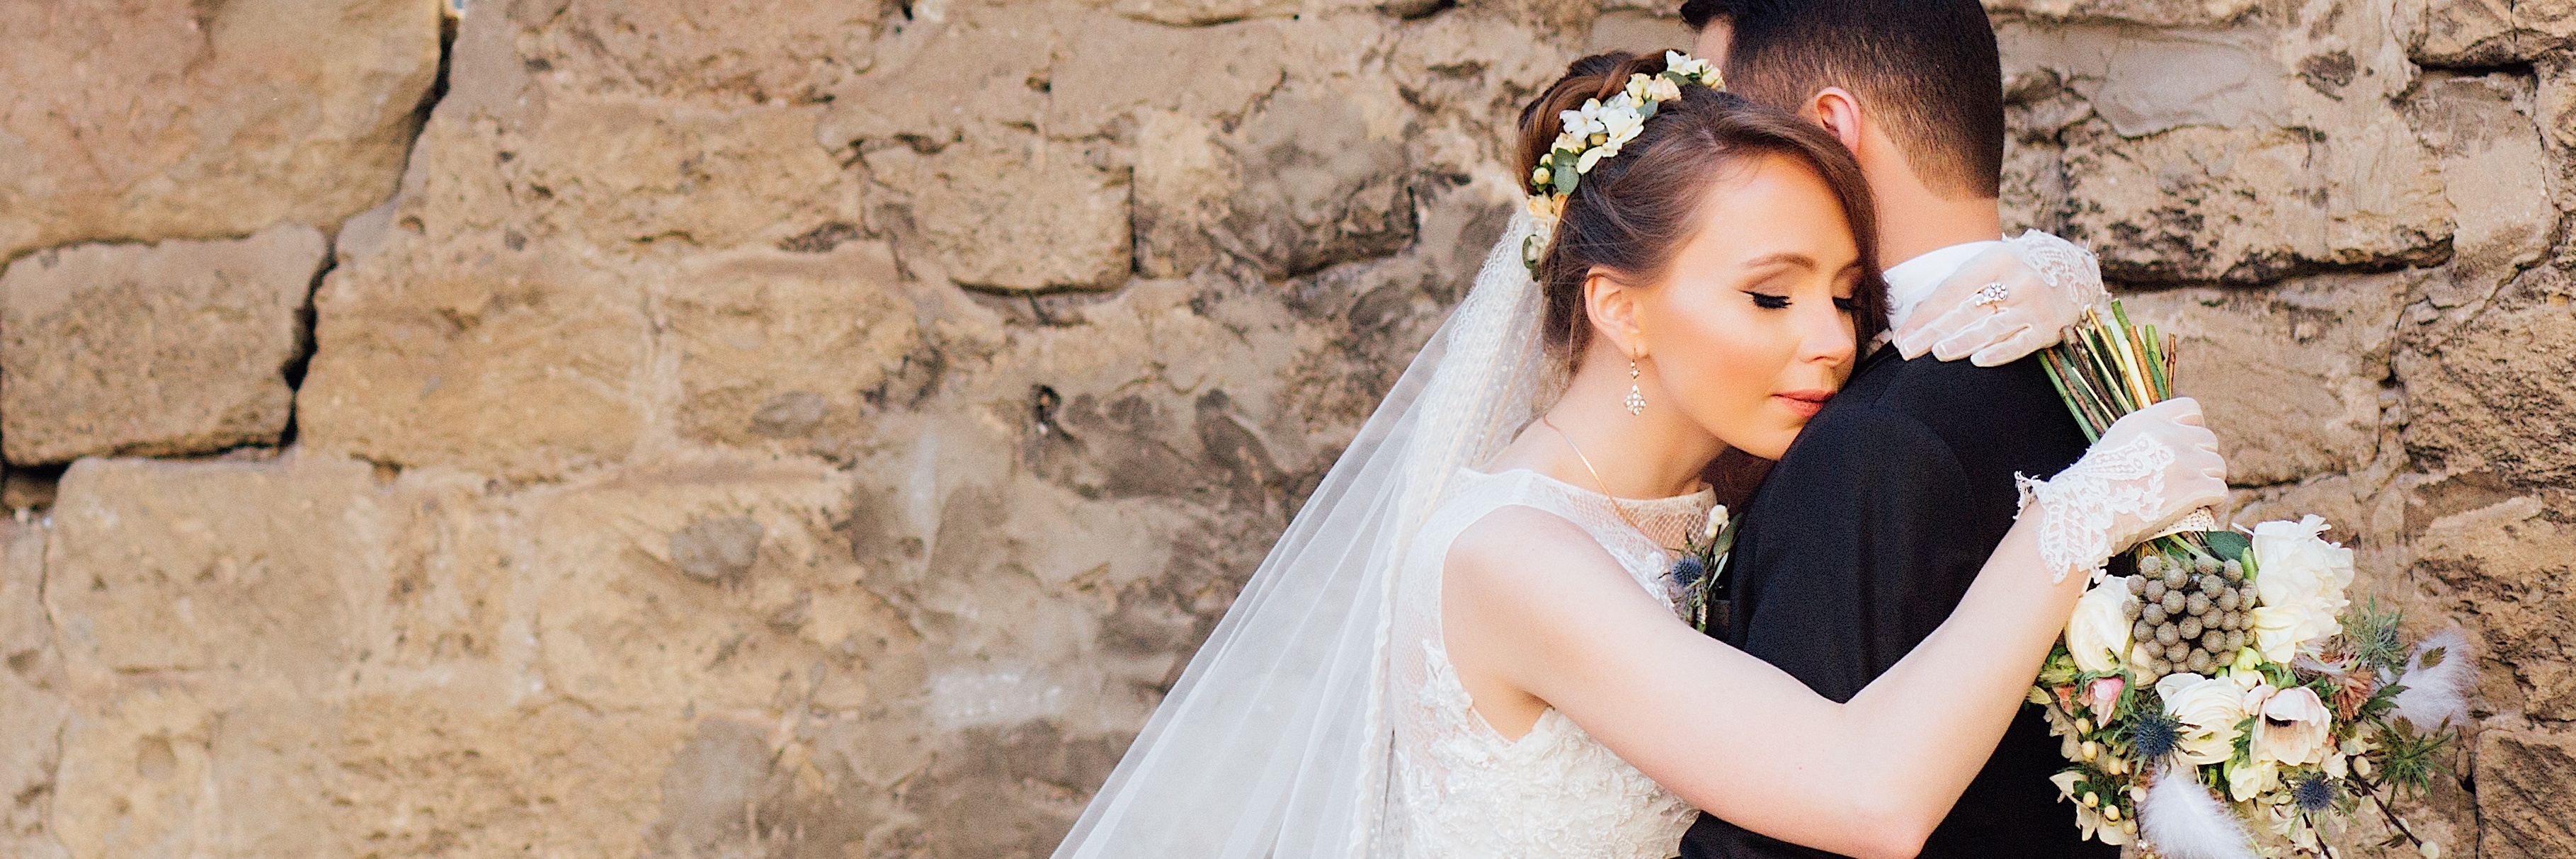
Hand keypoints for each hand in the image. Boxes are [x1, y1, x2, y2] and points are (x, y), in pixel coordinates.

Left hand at [1894, 231, 2109, 366]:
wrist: (2073, 269)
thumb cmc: (2013, 271)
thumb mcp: (1986, 267)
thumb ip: (1955, 289)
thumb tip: (1915, 315)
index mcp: (1994, 260)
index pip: (1952, 291)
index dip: (1925, 314)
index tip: (1901, 336)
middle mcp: (2016, 280)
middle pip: (1967, 310)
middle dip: (1934, 332)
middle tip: (1907, 350)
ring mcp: (2034, 304)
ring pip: (1991, 327)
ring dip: (1963, 341)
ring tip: (1938, 353)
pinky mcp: (2048, 328)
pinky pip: (2020, 343)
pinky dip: (1999, 353)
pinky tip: (1978, 361)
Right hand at [2017, 398, 2228, 581]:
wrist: (2084, 513)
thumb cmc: (2091, 487)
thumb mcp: (2113, 445)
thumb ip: (2142, 437)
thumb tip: (2164, 444)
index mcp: (2147, 421)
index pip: (2190, 409)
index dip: (2193, 428)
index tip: (2187, 446)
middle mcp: (2168, 435)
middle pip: (2208, 439)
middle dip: (2202, 459)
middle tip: (2191, 480)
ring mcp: (2183, 461)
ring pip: (2218, 466)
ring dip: (2210, 481)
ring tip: (2200, 499)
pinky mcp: (2193, 488)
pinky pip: (2221, 492)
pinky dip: (2216, 505)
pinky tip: (2206, 514)